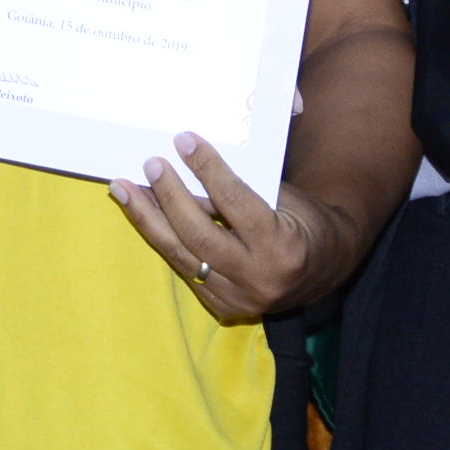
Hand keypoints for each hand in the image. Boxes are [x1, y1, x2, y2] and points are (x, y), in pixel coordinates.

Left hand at [110, 134, 336, 320]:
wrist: (326, 269)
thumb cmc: (304, 220)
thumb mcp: (282, 196)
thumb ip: (241, 187)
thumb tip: (189, 163)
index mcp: (282, 246)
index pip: (234, 202)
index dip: (206, 168)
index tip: (183, 141)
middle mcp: (259, 278)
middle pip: (199, 234)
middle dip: (169, 196)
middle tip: (151, 163)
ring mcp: (239, 300)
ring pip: (182, 256)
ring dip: (148, 219)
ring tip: (124, 189)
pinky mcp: (224, 308)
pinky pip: (184, 270)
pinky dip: (163, 239)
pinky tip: (143, 214)